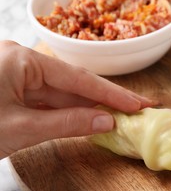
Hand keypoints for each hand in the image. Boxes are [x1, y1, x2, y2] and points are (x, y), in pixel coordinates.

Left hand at [0, 40, 155, 158]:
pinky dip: (65, 113)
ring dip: (87, 108)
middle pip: (72, 84)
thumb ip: (67, 124)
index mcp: (21, 61)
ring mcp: (13, 76)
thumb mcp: (19, 129)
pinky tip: (87, 120)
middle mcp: (19, 62)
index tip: (138, 104)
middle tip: (136, 109)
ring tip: (118, 116)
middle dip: (104, 100)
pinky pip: (44, 101)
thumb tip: (106, 122)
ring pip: (59, 94)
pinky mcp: (8, 90)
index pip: (78, 79)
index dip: (112, 94)